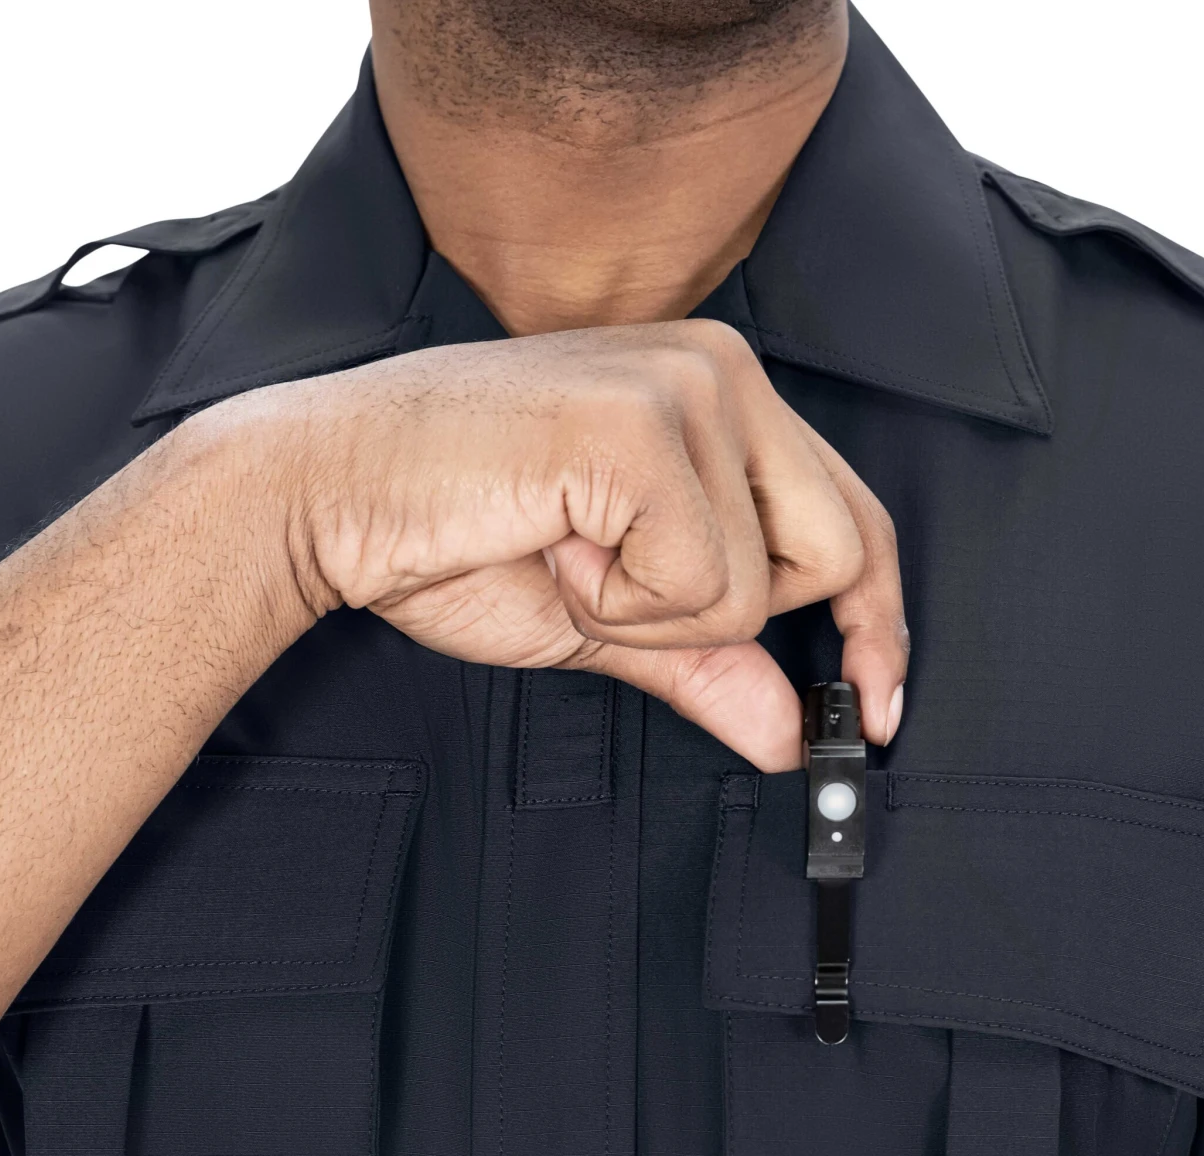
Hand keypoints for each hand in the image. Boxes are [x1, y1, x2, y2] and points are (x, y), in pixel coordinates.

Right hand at [218, 319, 907, 769]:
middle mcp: (723, 369)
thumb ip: (711, 667)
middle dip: (723, 618)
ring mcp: (687, 386)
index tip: (874, 711)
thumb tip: (794, 737)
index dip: (876, 625)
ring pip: (761, 584)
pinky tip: (550, 543)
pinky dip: (620, 605)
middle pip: (839, 552)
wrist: (326, 495)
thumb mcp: (611, 621)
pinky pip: (700, 583)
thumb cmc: (453, 538)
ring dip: (652, 615)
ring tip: (562, 552)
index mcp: (723, 396)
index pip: (855, 520)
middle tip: (610, 585)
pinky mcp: (639, 425)